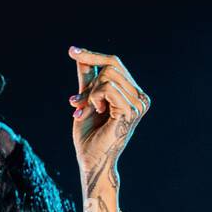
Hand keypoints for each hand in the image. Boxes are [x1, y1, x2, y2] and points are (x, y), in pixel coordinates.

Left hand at [66, 46, 149, 197]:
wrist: (90, 160)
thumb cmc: (89, 135)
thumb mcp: (86, 100)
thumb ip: (87, 78)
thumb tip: (80, 55)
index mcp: (133, 94)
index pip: (114, 64)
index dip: (93, 55)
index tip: (72, 51)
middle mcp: (140, 97)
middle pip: (111, 65)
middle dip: (89, 82)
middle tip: (77, 103)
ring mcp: (138, 104)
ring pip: (108, 76)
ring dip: (89, 93)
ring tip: (84, 112)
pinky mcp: (131, 111)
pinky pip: (108, 88)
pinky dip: (93, 98)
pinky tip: (93, 113)